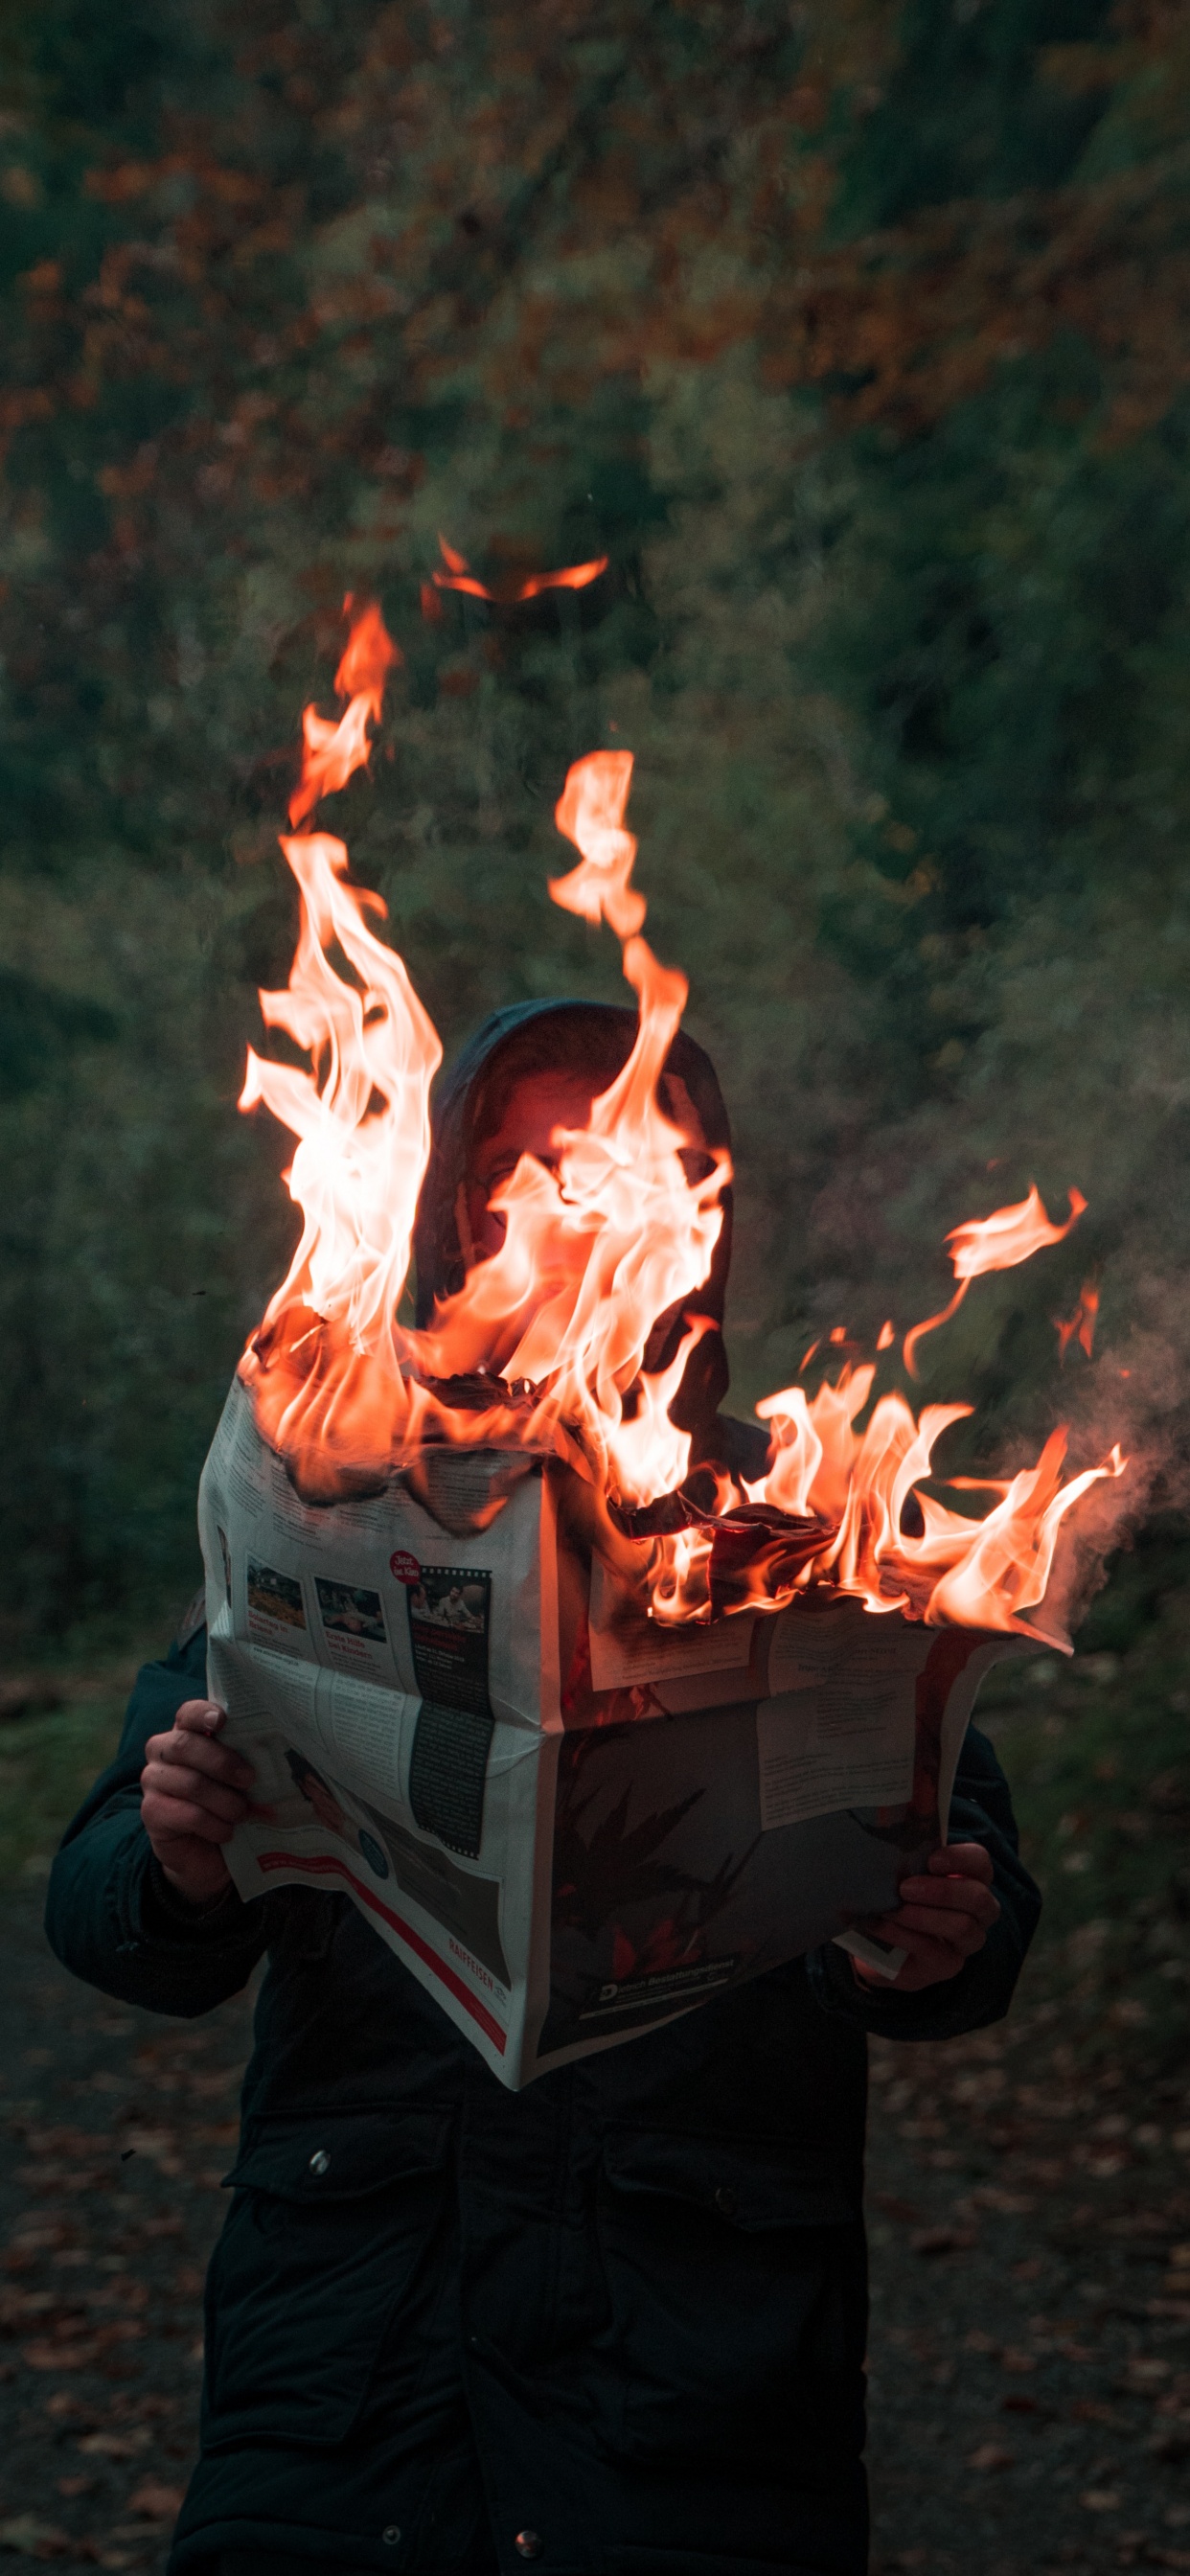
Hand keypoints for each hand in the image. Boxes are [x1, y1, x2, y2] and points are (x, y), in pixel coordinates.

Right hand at [140, 1699, 268, 1908]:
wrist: (205, 1850)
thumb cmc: (227, 1802)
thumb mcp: (238, 1777)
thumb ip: (246, 1759)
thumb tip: (276, 1752)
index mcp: (186, 1733)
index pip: (187, 1714)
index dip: (202, 1714)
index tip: (222, 1721)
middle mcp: (162, 1751)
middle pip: (185, 1745)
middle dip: (222, 1762)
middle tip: (249, 1779)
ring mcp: (153, 1781)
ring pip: (191, 1783)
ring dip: (225, 1801)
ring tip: (242, 1813)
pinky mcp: (151, 1813)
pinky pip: (188, 1814)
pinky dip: (215, 1825)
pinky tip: (226, 1831)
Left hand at [853, 1842, 999, 1993]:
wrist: (876, 1941)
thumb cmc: (895, 1897)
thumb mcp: (902, 1872)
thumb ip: (908, 1854)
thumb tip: (896, 1823)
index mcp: (970, 1879)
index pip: (981, 1863)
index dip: (961, 1860)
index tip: (931, 1860)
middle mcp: (977, 1912)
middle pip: (980, 1899)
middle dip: (943, 1891)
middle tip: (905, 1888)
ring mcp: (966, 1941)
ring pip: (963, 1927)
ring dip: (923, 1916)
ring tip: (891, 1910)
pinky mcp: (947, 1965)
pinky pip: (934, 1951)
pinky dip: (903, 1936)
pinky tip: (881, 1926)